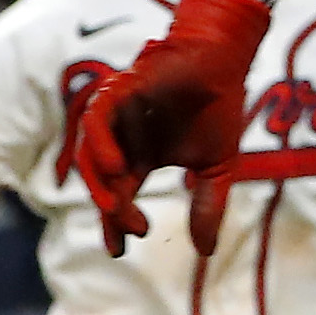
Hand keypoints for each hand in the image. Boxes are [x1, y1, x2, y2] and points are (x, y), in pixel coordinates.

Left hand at [70, 0, 272, 255]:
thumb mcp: (216, 169)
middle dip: (110, 210)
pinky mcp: (117, 90)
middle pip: (102, 182)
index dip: (117, 223)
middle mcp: (122, 139)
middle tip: (130, 230)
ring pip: (90, 154)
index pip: (120, 195)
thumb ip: (208, 207)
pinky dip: (100, 143)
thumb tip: (206, 252)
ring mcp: (116, 115)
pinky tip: (115, 166)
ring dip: (98, 183)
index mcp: (141, 158)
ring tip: (116, 207)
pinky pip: (96, 119)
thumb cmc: (219, 109)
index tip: (121, 248)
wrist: (225, 62)